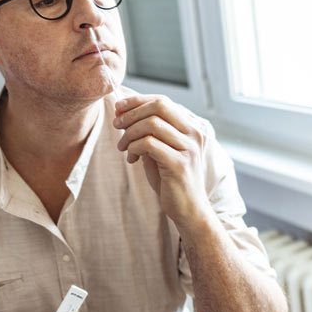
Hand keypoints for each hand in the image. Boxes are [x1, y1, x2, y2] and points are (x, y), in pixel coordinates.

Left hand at [114, 95, 210, 228]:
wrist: (189, 210)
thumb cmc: (171, 180)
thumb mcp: (160, 150)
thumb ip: (147, 132)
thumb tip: (123, 111)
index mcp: (191, 127)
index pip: (163, 101)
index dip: (137, 101)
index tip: (119, 107)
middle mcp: (194, 134)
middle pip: (159, 106)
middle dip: (132, 113)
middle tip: (116, 125)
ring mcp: (188, 148)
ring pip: (151, 124)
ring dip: (129, 133)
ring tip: (123, 147)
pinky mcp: (179, 164)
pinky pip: (149, 144)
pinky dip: (134, 148)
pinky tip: (131, 159)